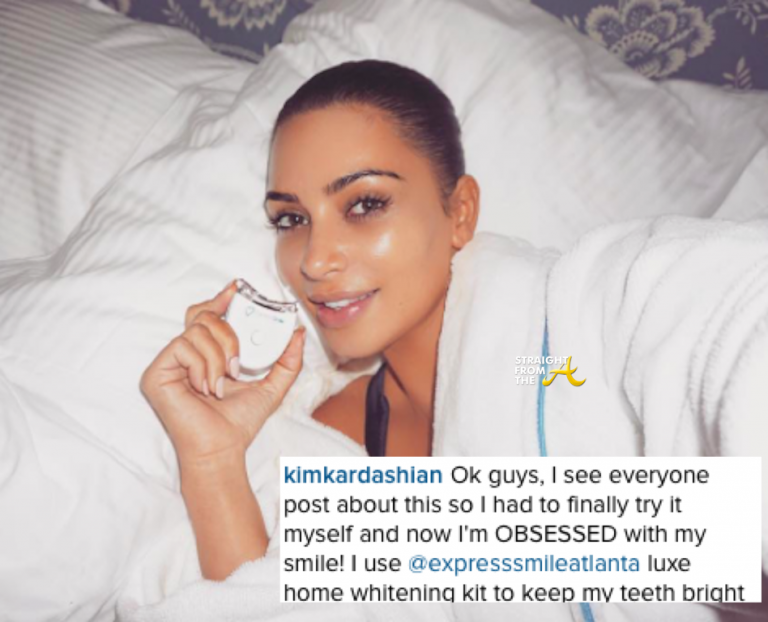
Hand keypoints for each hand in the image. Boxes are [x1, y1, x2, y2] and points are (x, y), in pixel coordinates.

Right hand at [140, 281, 305, 469]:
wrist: (222, 448)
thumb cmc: (239, 422)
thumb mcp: (272, 385)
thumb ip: (287, 360)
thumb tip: (297, 332)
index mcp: (206, 353)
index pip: (207, 315)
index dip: (220, 299)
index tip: (237, 290)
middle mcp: (184, 355)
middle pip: (202, 316)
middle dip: (228, 334)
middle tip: (239, 362)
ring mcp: (168, 363)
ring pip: (197, 331)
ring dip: (219, 357)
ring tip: (223, 383)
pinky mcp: (156, 373)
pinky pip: (182, 347)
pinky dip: (204, 366)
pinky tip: (208, 389)